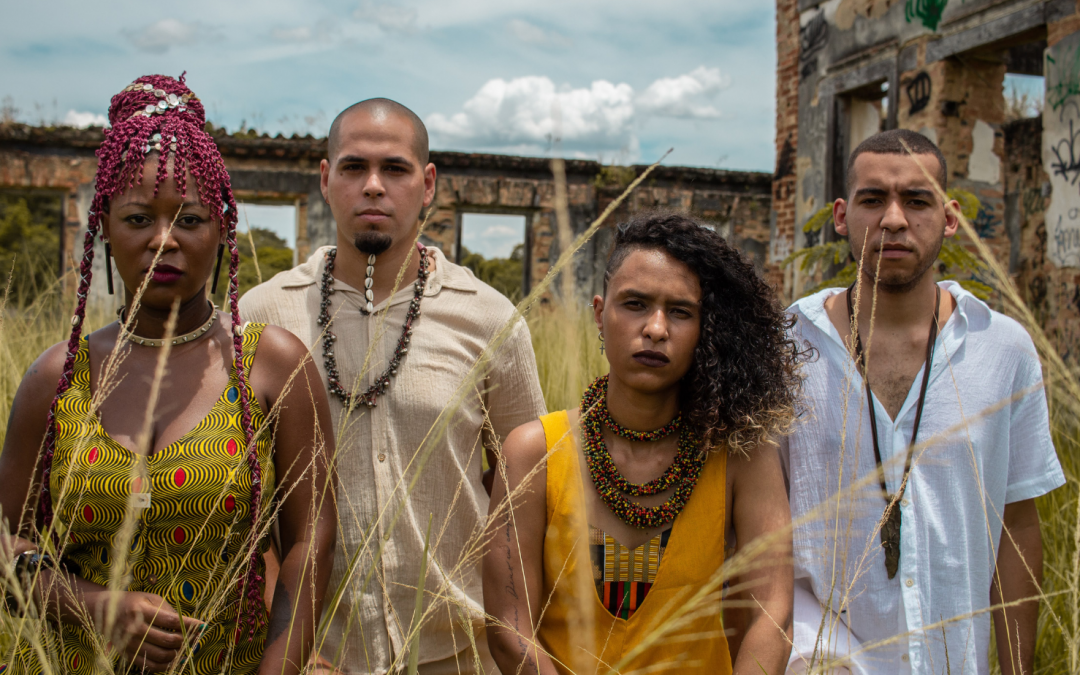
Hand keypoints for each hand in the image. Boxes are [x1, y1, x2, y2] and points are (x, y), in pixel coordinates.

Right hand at [87, 591, 204, 672]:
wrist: (106, 612)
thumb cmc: (134, 603)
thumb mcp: (151, 599)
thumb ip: (169, 611)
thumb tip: (190, 624)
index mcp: (141, 611)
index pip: (171, 621)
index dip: (189, 624)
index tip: (202, 625)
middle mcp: (134, 630)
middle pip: (168, 640)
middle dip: (185, 640)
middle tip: (194, 637)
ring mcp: (130, 644)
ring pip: (161, 655)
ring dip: (177, 653)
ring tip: (185, 647)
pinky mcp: (127, 655)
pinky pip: (150, 665)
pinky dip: (165, 665)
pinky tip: (174, 658)